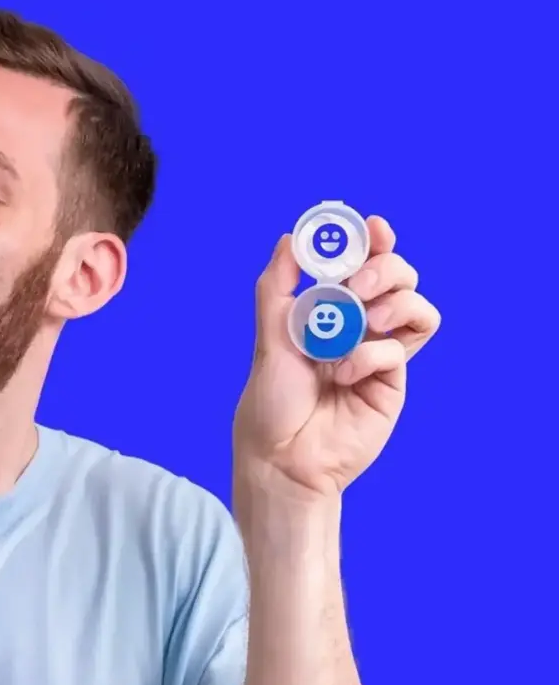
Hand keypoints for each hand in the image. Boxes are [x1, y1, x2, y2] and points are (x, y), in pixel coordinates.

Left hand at [234, 215, 441, 502]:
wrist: (283, 458)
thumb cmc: (270, 403)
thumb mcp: (268, 338)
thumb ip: (278, 288)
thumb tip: (289, 239)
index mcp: (327, 310)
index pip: (361, 264)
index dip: (373, 242)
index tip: (372, 227)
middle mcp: (358, 326)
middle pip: (398, 277)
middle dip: (385, 268)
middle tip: (358, 285)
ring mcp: (379, 352)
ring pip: (415, 307)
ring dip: (393, 303)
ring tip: (362, 322)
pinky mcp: (393, 381)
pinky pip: (400, 349)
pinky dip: (372, 354)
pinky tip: (344, 373)